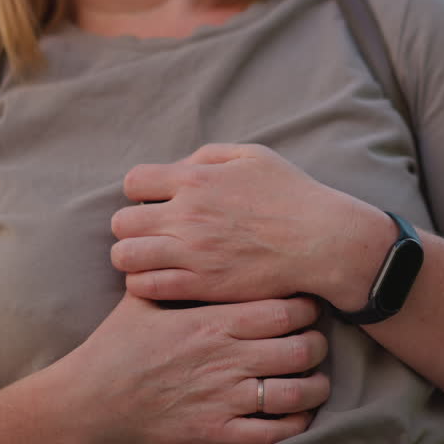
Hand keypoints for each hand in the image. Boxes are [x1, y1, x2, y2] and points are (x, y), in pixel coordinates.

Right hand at [75, 292, 330, 443]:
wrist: (91, 399)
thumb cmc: (116, 346)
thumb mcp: (141, 299)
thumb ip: (169, 271)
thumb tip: (176, 233)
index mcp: (212, 322)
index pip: (282, 309)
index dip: (306, 306)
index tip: (308, 303)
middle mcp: (226, 358)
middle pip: (300, 348)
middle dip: (317, 343)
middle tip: (316, 339)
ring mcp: (225, 397)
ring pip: (296, 392)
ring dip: (315, 386)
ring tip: (318, 379)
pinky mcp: (218, 430)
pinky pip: (273, 431)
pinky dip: (296, 423)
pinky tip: (299, 413)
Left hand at [111, 144, 363, 302]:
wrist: (321, 241)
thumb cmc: (291, 195)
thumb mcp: (253, 156)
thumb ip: (208, 156)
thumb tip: (178, 167)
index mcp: (196, 178)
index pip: (133, 182)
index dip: (141, 192)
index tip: (156, 202)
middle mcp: (186, 214)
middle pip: (121, 223)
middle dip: (132, 227)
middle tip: (152, 234)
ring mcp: (191, 253)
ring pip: (125, 257)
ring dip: (133, 257)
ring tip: (152, 259)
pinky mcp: (200, 286)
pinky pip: (145, 287)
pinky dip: (144, 283)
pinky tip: (163, 279)